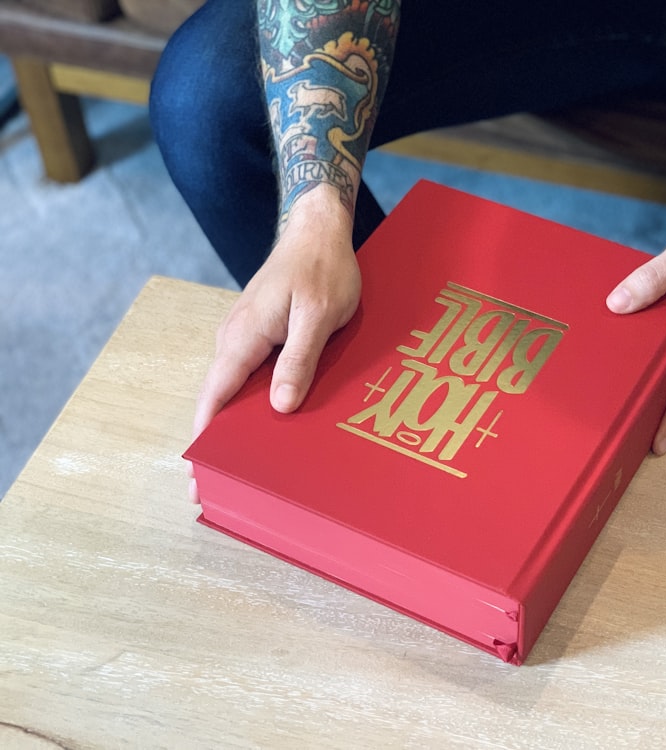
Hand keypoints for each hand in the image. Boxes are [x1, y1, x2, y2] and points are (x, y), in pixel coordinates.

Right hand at [189, 189, 361, 500]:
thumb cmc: (322, 268)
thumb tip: (280, 406)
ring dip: (237, 424)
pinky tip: (271, 424)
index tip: (198, 474)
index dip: (204, 438)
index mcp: (244, 336)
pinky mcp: (261, 335)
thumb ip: (299, 359)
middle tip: (220, 485)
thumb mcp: (318, 315)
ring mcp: (246, 336)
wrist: (317, 228)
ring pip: (235, 389)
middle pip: (219, 399)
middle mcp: (235, 339)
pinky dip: (254, 402)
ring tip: (247, 466)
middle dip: (216, 441)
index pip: (215, 396)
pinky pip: (251, 375)